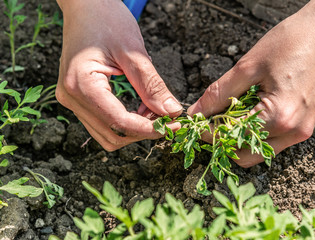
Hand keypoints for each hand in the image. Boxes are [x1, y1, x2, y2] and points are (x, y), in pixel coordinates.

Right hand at [55, 0, 182, 150]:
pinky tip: (141, 110)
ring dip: (134, 130)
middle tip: (167, 119)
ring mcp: (71, 100)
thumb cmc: (106, 20)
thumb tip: (171, 111)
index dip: (149, 129)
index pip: (119, 122)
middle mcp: (70, 98)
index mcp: (80, 84)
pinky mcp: (78, 99)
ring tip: (155, 113)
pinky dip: (125, 123)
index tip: (173, 125)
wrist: (86, 6)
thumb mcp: (133, 51)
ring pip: (107, 134)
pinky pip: (103, 123)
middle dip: (143, 132)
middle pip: (112, 135)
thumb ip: (151, 85)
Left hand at [188, 0, 314, 166]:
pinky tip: (244, 114)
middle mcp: (291, 132)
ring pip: (257, 152)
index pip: (230, 137)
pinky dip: (253, 134)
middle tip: (207, 121)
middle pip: (243, 155)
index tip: (193, 123)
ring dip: (236, 140)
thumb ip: (218, 94)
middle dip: (220, 141)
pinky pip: (271, 142)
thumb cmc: (290, 42)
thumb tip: (195, 113)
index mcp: (278, 117)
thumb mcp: (248, 66)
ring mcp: (300, 132)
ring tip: (225, 116)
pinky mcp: (304, 126)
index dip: (206, 132)